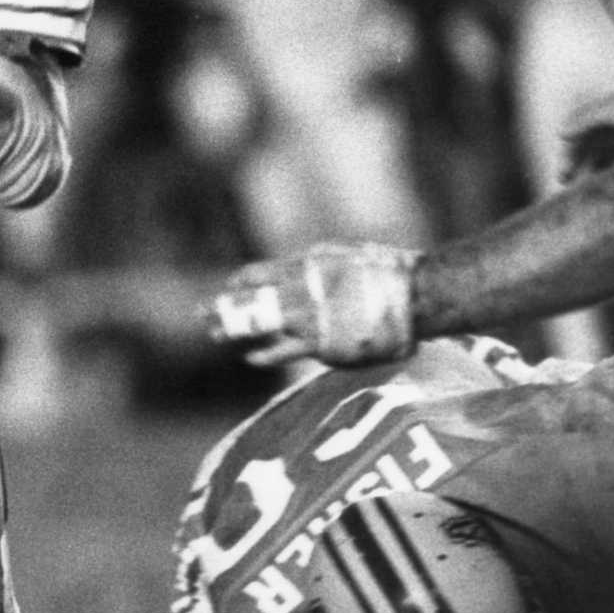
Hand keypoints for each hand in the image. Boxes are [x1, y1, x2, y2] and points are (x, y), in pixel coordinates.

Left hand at [207, 243, 419, 367]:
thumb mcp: (343, 256)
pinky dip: (264, 353)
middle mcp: (299, 291)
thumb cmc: (385, 272)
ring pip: (259, 326)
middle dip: (224, 307)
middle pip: (250, 301)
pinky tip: (251, 356)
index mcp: (305, 266)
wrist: (413, 296)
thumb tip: (299, 270)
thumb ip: (316, 266)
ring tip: (215, 335)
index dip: (242, 282)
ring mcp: (307, 318)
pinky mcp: (320, 343)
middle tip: (201, 314)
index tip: (230, 286)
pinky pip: (283, 351)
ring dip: (233, 331)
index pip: (259, 274)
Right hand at [559, 85, 613, 180]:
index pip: (578, 139)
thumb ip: (585, 120)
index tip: (563, 178)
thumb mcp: (611, 111)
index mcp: (602, 116)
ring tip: (598, 186)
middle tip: (575, 188)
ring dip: (602, 169)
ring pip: (611, 154)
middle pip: (593, 148)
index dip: (568, 158)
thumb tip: (560, 133)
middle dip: (582, 166)